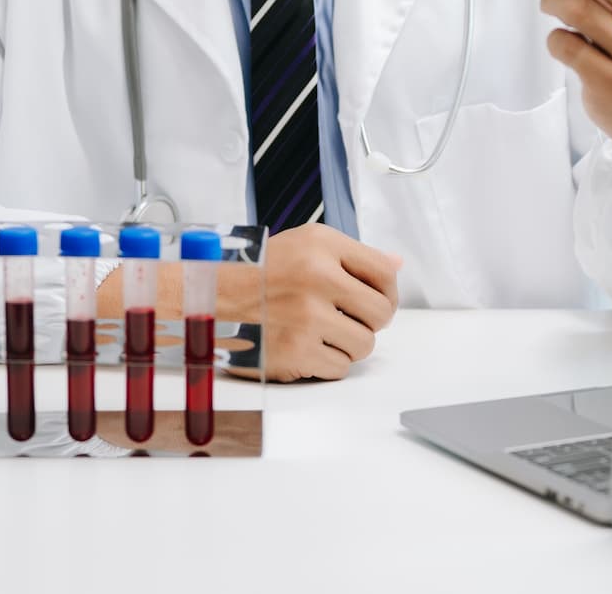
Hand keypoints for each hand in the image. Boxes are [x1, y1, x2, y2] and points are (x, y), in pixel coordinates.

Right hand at [220, 223, 400, 381]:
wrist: (213, 298)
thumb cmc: (262, 270)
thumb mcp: (306, 243)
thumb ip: (354, 254)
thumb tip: (397, 264)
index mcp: (322, 246)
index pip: (384, 272)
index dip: (387, 289)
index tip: (375, 296)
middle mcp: (317, 279)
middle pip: (381, 313)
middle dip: (370, 319)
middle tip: (350, 317)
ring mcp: (307, 318)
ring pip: (364, 344)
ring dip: (349, 342)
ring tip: (325, 331)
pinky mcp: (297, 352)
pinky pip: (340, 367)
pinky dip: (328, 361)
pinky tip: (308, 345)